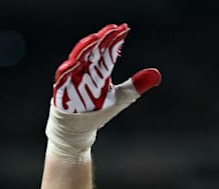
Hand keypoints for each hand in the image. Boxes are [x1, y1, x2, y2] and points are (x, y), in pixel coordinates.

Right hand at [45, 24, 160, 161]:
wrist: (77, 129)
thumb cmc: (97, 110)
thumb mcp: (121, 97)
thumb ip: (135, 85)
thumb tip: (156, 74)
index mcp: (98, 71)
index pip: (107, 52)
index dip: (115, 41)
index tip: (124, 29)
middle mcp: (85, 71)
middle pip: (93, 52)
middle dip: (102, 40)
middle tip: (112, 30)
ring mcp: (72, 81)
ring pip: (77, 61)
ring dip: (85, 49)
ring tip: (94, 39)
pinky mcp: (61, 93)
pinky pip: (63, 81)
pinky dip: (67, 72)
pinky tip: (72, 62)